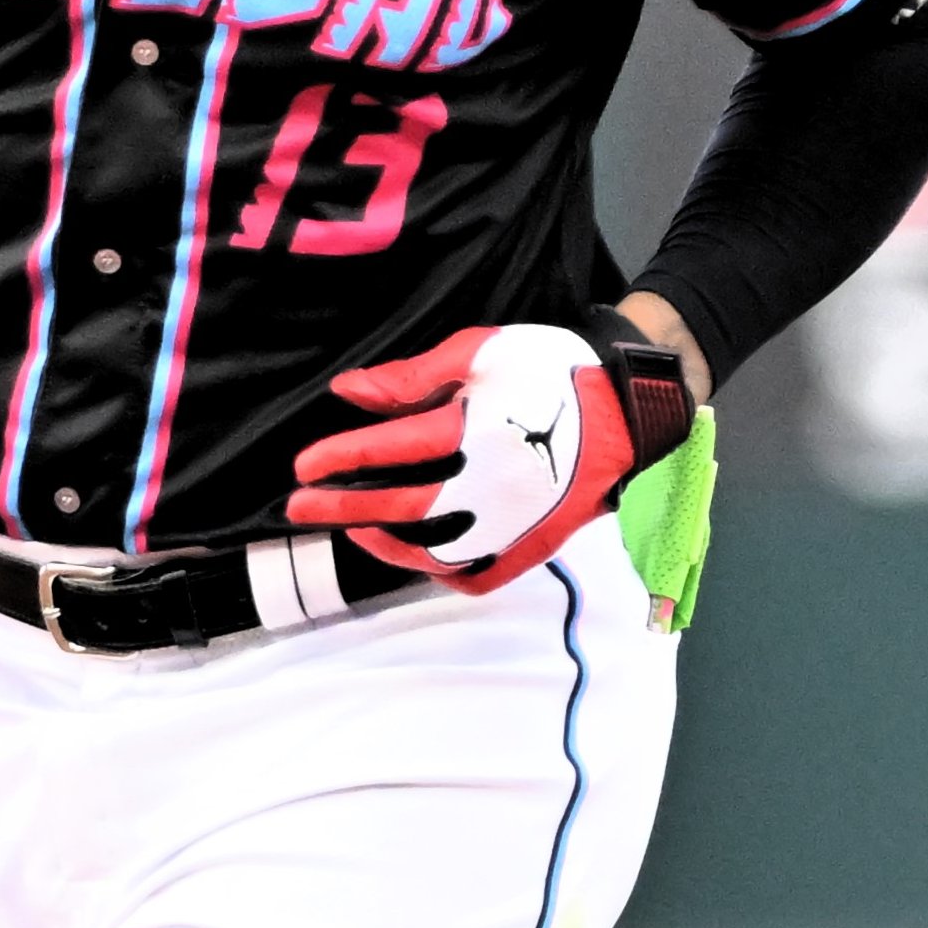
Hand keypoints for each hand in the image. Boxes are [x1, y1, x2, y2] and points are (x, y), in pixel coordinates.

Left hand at [286, 320, 664, 595]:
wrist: (629, 407)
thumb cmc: (551, 369)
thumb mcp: (479, 353)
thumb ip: (410, 377)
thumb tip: (348, 393)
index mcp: (474, 432)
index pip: (390, 452)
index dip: (340, 459)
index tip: (303, 468)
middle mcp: (490, 487)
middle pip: (401, 507)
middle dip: (343, 509)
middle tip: (298, 510)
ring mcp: (514, 523)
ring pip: (436, 553)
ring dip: (387, 545)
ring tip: (356, 530)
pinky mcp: (534, 545)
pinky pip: (479, 575)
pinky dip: (443, 573)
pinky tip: (417, 554)